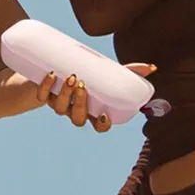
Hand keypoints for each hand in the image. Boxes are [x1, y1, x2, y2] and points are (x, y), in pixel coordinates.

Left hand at [37, 63, 156, 131]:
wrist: (51, 71)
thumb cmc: (86, 74)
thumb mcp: (106, 73)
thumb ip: (128, 72)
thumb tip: (151, 67)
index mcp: (92, 111)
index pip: (99, 127)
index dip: (101, 125)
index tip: (103, 115)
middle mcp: (75, 111)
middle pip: (78, 118)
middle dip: (80, 103)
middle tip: (82, 84)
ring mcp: (58, 105)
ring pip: (61, 108)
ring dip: (64, 94)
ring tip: (70, 76)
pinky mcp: (44, 95)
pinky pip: (43, 95)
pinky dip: (45, 86)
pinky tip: (51, 74)